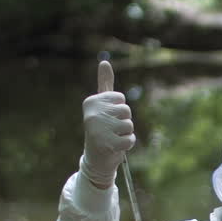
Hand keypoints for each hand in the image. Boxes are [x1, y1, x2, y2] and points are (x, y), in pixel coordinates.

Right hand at [80, 60, 135, 188]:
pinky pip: (131, 139)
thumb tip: (104, 61)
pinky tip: (116, 147)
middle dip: (123, 122)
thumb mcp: (102, 106)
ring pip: (129, 125)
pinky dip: (128, 144)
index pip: (121, 99)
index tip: (107, 119)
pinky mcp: (108, 145)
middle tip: (111, 131)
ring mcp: (98, 130)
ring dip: (126, 134)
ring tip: (113, 138)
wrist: (96, 159)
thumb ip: (104, 84)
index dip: (119, 110)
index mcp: (91, 102)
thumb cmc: (102, 129)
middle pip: (126, 111)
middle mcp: (92, 115)